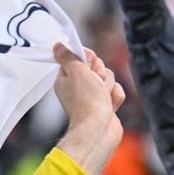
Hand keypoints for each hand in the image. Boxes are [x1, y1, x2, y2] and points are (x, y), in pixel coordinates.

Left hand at [52, 43, 124, 174]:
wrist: (98, 129)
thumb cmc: (87, 101)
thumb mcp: (76, 71)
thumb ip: (69, 56)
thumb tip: (58, 46)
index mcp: (67, 77)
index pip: (80, 58)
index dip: (89, 59)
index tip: (90, 65)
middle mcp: (78, 87)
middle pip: (98, 67)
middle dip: (102, 74)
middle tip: (97, 83)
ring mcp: (93, 97)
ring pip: (109, 79)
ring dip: (109, 87)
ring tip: (103, 98)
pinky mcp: (105, 105)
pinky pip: (116, 92)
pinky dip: (115, 97)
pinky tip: (111, 106)